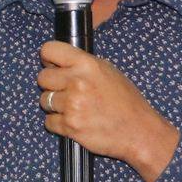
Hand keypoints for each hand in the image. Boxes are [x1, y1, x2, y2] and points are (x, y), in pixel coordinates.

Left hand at [37, 42, 179, 181]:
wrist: (138, 131)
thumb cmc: (126, 102)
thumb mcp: (108, 71)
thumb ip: (83, 64)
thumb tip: (59, 62)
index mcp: (88, 64)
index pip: (50, 50)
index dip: (48, 59)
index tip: (52, 65)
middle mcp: (78, 82)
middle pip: (42, 77)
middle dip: (51, 85)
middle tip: (66, 91)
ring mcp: (72, 105)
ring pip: (44, 101)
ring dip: (55, 106)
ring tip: (74, 108)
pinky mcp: (70, 126)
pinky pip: (49, 122)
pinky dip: (58, 124)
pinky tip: (75, 121)